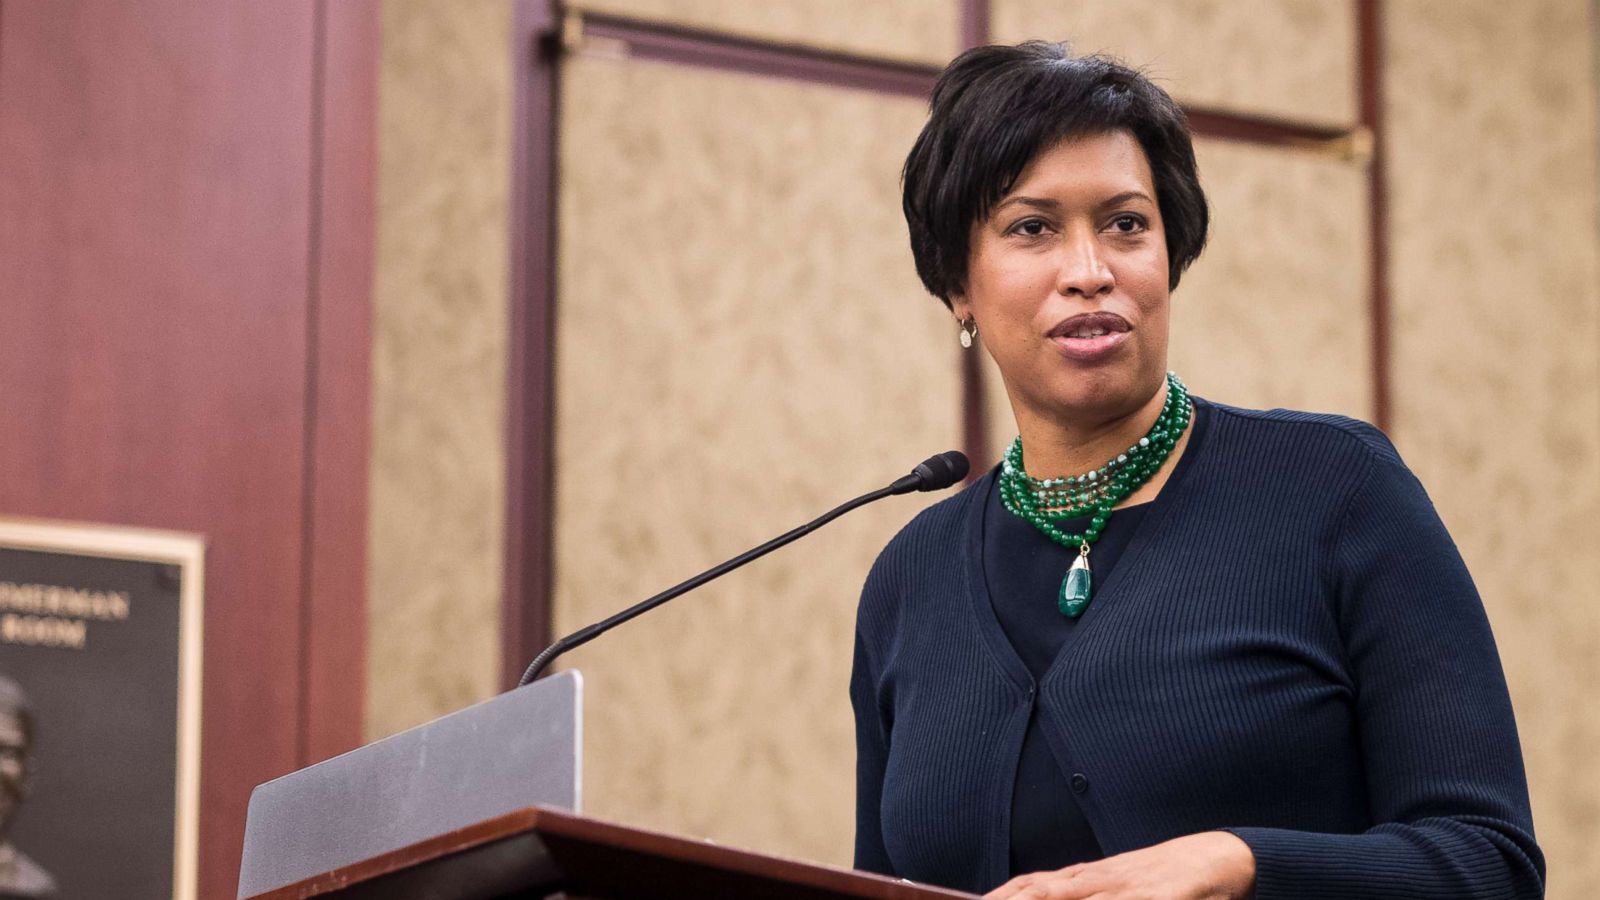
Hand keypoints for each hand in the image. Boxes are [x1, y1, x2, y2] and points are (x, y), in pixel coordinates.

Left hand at [983, 831, 1254, 899]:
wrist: (1216, 858)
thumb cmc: (1160, 881)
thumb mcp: (1117, 888)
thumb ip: (1082, 895)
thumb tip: (1039, 895)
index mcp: (1085, 878)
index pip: (1030, 886)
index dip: (1000, 896)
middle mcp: (1098, 878)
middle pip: (1042, 890)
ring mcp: (1125, 884)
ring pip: (1076, 896)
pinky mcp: (1157, 895)